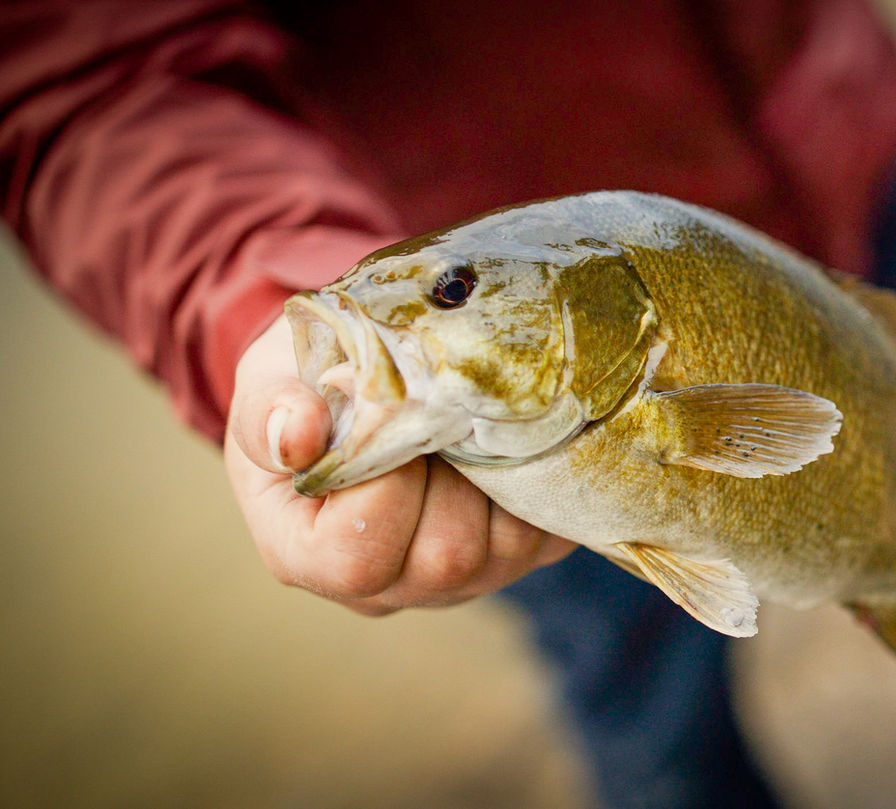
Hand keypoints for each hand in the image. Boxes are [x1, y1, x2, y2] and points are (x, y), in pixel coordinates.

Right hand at [224, 317, 575, 615]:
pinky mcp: (522, 557)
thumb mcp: (269, 378)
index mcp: (308, 558)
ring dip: (500, 469)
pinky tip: (506, 433)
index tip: (389, 416)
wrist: (369, 378)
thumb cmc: (309, 383)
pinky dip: (539, 474)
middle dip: (453, 471)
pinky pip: (550, 528)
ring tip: (471, 416)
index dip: (385, 485)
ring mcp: (461, 581)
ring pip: (509, 544)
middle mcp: (389, 588)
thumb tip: (299, 436)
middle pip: (445, 556)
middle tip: (444, 405)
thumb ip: (271, 409)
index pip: (358, 557)